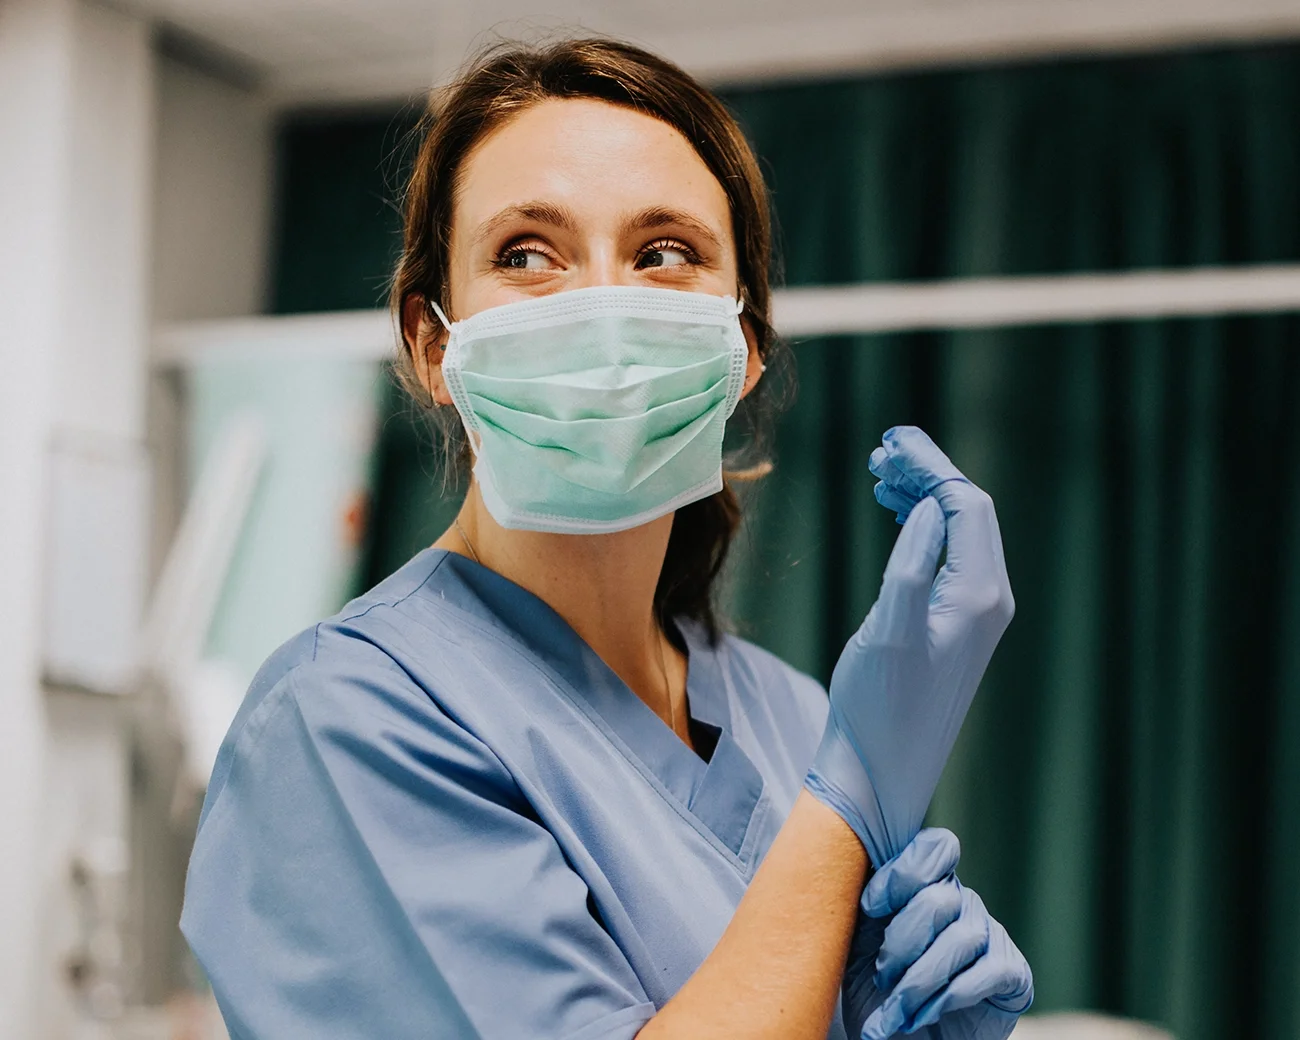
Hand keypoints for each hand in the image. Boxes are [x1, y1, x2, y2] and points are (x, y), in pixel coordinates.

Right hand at [804, 426, 1013, 866]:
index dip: (931, 466)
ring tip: (880, 477)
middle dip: (927, 474)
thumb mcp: (888, 630)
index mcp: (978, 595)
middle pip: (968, 512)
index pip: (966, 505)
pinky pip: (948, 557)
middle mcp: (988, 600)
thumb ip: (912, 564)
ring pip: (958, 532)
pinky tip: (895, 518)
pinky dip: (922, 527)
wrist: (880, 770)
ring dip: (923, 498)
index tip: (890, 442)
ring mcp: (975, 614)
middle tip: (880, 452)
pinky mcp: (956, 627)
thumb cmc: (877, 706)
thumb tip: (928, 508)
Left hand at [842, 829, 1032, 1039]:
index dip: (902, 873)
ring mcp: (989, 935)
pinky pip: (989, 970)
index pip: (934, 847)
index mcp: (925, 885)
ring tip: (896, 1008)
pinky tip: (924, 1015)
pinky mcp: (1012, 973)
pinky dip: (949, 996)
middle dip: (903, 941)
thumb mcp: (855, 944)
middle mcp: (962, 902)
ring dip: (920, 977)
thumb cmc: (874, 990)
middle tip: (881, 975)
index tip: (869, 907)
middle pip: (941, 897)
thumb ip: (857, 904)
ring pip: (963, 936)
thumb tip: (839, 863)